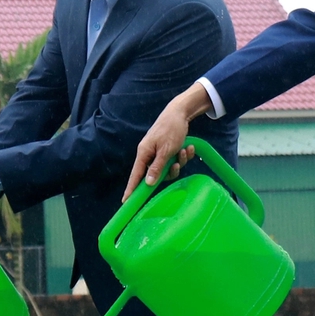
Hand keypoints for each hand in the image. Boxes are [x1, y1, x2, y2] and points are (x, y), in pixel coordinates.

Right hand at [124, 82, 211, 200]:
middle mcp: (149, 155)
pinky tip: (188, 148)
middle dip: (170, 171)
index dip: (131, 189)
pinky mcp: (167, 151)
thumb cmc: (170, 129)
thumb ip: (156, 167)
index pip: (135, 176)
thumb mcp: (165, 150)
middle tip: (177, 164)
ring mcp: (158, 153)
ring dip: (179, 162)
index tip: (125, 202)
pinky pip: (175, 161)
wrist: (180, 113)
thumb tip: (148, 183)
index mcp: (144, 154)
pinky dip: (183, 156)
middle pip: (156, 174)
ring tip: (184, 150)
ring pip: (168, 168)